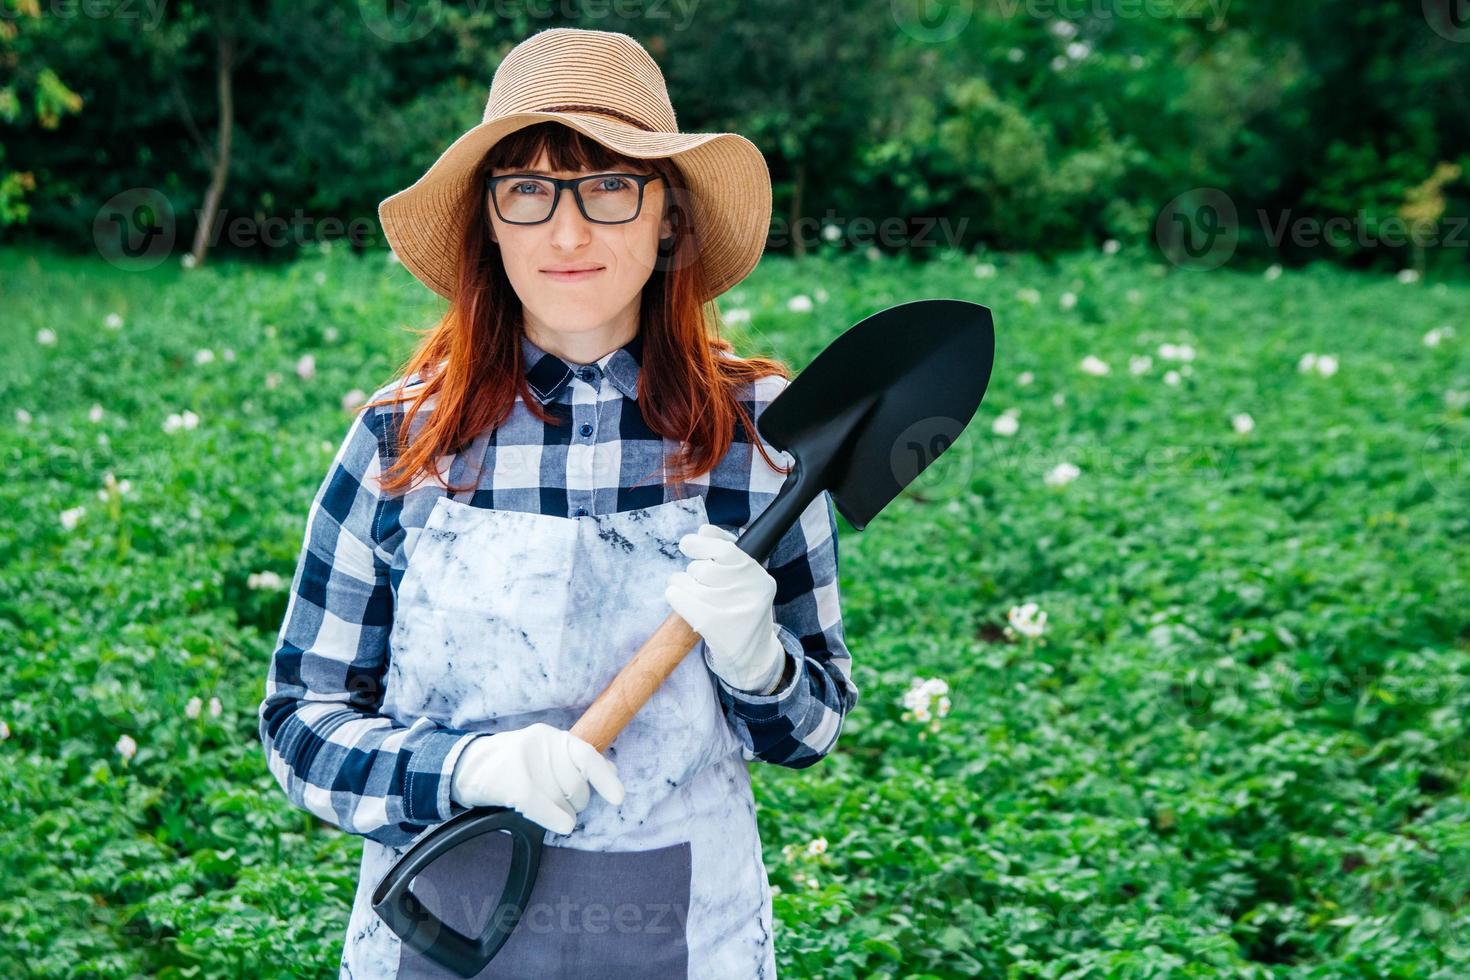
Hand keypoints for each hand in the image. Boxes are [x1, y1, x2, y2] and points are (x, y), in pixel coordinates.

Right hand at [449, 723, 624, 834]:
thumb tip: (612, 769)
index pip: (587, 756)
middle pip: (575, 785)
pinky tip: (563, 825)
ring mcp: (525, 762)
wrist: (466, 767)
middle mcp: (541, 744)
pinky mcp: (510, 782)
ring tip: (545, 807)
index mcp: (552, 737)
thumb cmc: (513, 764)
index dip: (605, 778)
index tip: (619, 798)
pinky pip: (542, 806)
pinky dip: (556, 819)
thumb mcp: (546, 755)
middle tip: (560, 802)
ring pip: (560, 799)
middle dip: (575, 801)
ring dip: (561, 811)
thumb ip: (577, 761)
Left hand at [664, 523, 787, 694]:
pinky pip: (680, 598)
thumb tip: (704, 530)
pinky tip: (679, 599)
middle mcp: (751, 593)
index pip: (726, 551)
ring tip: (691, 593)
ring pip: (688, 581)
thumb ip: (728, 553)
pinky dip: (674, 594)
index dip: (702, 543)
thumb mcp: (746, 582)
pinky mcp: (713, 626)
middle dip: (693, 571)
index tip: (688, 544)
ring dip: (681, 583)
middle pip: (703, 568)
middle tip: (697, 581)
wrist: (752, 658)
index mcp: (760, 578)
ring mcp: (732, 611)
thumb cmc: (743, 612)